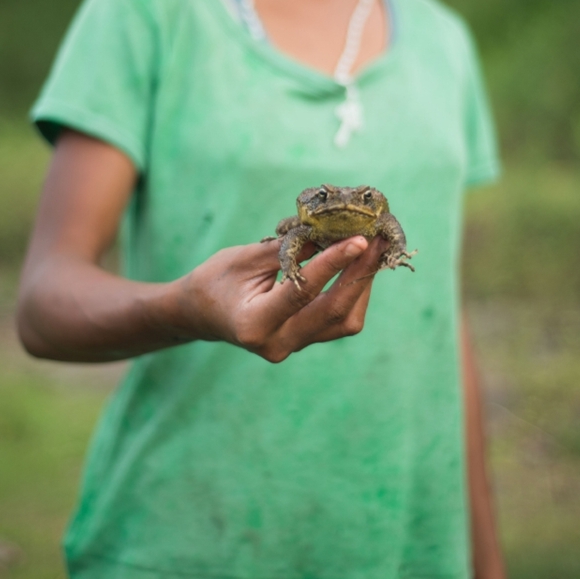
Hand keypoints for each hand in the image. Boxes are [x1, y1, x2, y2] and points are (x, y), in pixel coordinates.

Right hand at [172, 234, 384, 361]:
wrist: (200, 313)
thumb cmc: (215, 280)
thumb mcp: (244, 258)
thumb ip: (287, 251)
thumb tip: (332, 232)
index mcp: (254, 323)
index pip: (302, 292)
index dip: (333, 264)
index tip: (359, 239)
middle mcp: (277, 343)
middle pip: (333, 312)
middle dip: (360, 274)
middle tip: (379, 240)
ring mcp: (293, 346)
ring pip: (343, 320)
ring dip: (362, 283)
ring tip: (376, 249)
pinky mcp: (304, 341)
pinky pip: (339, 320)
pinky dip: (353, 292)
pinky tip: (360, 265)